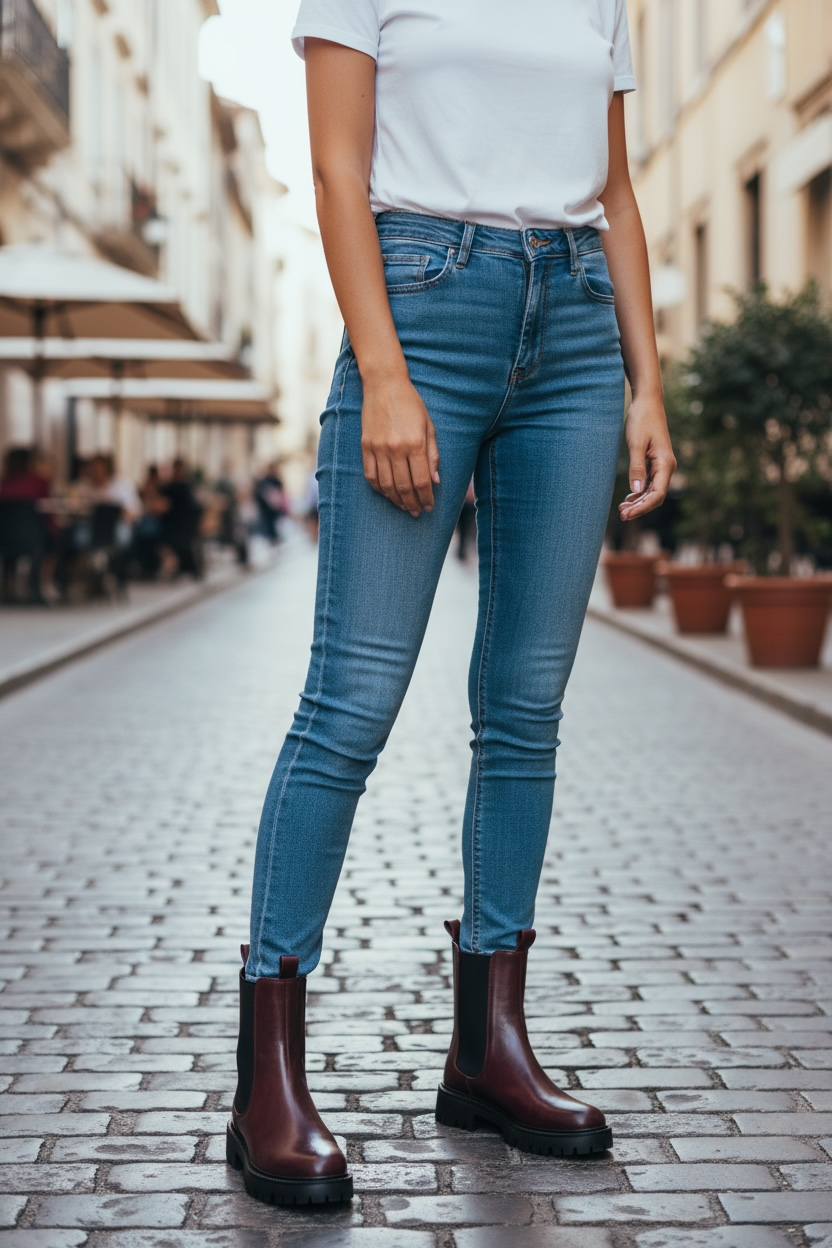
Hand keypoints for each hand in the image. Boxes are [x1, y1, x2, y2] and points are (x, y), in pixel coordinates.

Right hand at [361, 373, 439, 515]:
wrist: (384, 385)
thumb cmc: (411, 404)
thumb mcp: (429, 426)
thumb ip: (433, 455)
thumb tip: (435, 481)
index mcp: (415, 443)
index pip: (421, 481)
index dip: (426, 497)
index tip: (430, 506)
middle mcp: (395, 449)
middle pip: (404, 487)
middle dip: (412, 503)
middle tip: (418, 512)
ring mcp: (378, 448)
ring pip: (386, 485)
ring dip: (396, 500)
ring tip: (404, 506)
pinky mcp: (366, 446)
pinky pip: (371, 475)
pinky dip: (379, 489)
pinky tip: (387, 494)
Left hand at [618, 395, 675, 521]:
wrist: (647, 402)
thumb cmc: (642, 419)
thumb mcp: (636, 443)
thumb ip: (636, 468)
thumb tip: (637, 491)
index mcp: (665, 463)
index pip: (657, 494)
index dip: (643, 507)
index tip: (627, 514)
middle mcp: (666, 466)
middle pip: (656, 496)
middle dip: (640, 508)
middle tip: (621, 515)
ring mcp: (661, 465)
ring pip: (652, 491)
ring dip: (638, 502)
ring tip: (622, 509)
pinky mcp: (655, 462)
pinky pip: (649, 483)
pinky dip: (639, 492)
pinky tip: (628, 498)